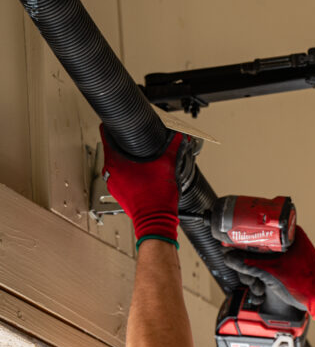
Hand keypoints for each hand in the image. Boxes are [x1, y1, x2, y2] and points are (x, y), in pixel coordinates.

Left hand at [100, 125, 184, 245]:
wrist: (156, 222)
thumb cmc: (157, 199)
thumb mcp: (168, 166)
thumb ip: (173, 146)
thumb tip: (178, 135)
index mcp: (115, 162)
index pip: (105, 133)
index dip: (112, 126)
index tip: (118, 124)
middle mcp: (110, 173)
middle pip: (113, 149)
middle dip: (124, 144)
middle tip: (137, 142)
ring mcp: (113, 184)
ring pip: (117, 164)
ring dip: (127, 161)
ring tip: (142, 161)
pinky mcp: (119, 194)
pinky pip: (121, 177)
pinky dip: (129, 174)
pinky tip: (142, 176)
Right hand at [223, 226, 314, 324]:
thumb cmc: (308, 284)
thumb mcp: (272, 272)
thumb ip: (249, 264)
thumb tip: (230, 257)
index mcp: (289, 235)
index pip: (260, 230)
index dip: (243, 238)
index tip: (230, 245)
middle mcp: (289, 242)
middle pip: (256, 247)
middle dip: (247, 263)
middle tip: (246, 273)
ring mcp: (287, 256)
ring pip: (260, 260)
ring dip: (253, 274)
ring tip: (256, 284)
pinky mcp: (286, 268)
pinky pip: (267, 268)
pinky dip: (261, 278)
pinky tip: (261, 288)